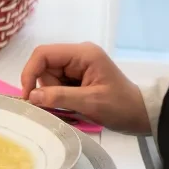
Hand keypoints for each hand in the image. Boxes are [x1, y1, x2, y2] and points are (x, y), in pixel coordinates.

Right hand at [20, 43, 149, 132]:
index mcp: (83, 54)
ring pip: (47, 77)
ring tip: (71, 106)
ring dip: (51, 94)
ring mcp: (77, 65)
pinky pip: (55, 83)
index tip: (28, 95)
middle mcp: (78, 55)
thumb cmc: (120, 106)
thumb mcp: (90, 102)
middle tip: (57, 105)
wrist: (140, 115)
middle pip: (43, 66)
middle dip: (45, 87)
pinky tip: (70, 104)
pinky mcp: (76, 76)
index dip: (30, 72)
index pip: (43, 54)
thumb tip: (31, 96)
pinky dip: (56, 96)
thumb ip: (59, 97)